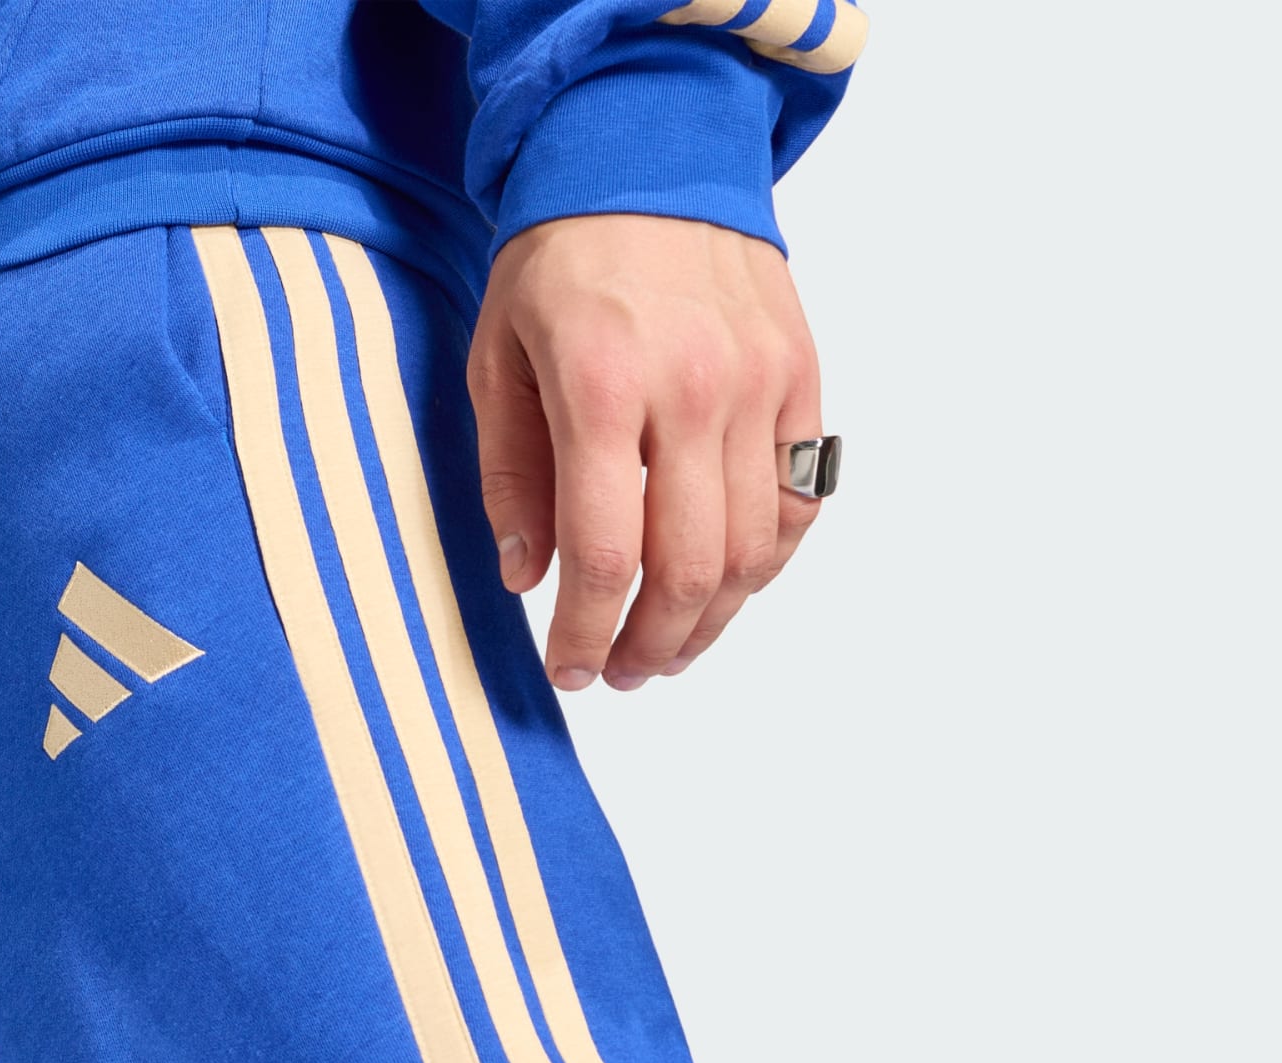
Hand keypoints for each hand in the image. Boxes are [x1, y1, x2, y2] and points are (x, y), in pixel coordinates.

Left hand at [469, 213, 823, 691]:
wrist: (649, 153)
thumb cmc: (558, 262)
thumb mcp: (496, 363)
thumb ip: (510, 477)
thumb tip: (528, 579)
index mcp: (603, 388)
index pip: (603, 553)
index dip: (584, 633)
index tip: (567, 671)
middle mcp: (692, 391)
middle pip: (689, 569)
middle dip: (650, 646)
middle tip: (619, 674)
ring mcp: (759, 384)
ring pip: (752, 550)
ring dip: (710, 622)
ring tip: (668, 650)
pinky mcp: (801, 376)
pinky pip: (798, 501)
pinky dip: (765, 563)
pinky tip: (724, 586)